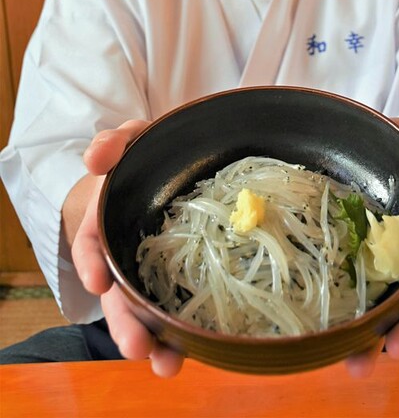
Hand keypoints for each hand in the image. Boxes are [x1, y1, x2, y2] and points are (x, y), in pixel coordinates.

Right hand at [71, 119, 184, 376]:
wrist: (170, 169)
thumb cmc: (145, 158)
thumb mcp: (128, 143)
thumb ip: (112, 143)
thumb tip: (96, 157)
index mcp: (107, 224)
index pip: (91, 246)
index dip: (93, 264)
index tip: (97, 282)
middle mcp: (125, 255)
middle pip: (119, 295)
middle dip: (126, 323)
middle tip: (137, 347)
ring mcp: (153, 272)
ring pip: (148, 312)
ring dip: (155, 340)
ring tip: (167, 365)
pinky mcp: (183, 279)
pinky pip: (180, 308)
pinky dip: (184, 332)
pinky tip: (197, 350)